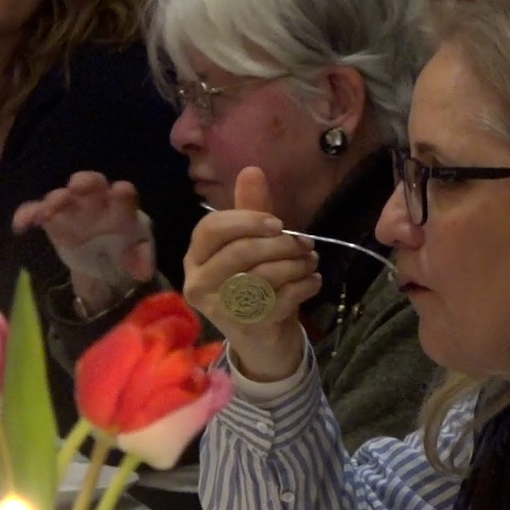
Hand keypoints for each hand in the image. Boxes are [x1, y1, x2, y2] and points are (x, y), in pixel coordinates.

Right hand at [12, 171, 155, 313]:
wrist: (103, 261)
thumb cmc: (123, 250)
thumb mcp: (137, 258)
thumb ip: (141, 261)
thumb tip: (143, 272)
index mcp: (121, 207)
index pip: (124, 194)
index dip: (122, 193)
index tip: (120, 192)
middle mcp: (96, 201)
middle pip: (91, 183)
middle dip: (86, 182)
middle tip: (78, 185)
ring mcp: (72, 208)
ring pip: (62, 196)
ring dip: (55, 200)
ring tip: (49, 210)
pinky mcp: (52, 219)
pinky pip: (36, 211)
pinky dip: (27, 215)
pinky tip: (21, 226)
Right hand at [183, 166, 318, 380]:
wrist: (263, 339)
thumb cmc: (255, 284)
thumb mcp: (253, 245)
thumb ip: (251, 210)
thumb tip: (251, 170)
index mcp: (196, 256)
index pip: (212, 229)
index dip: (247, 220)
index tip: (278, 223)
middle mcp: (199, 282)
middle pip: (240, 253)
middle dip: (280, 245)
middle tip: (305, 244)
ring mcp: (220, 308)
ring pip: (262, 277)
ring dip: (296, 265)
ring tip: (311, 262)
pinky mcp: (245, 327)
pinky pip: (280, 301)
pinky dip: (303, 287)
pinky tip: (313, 281)